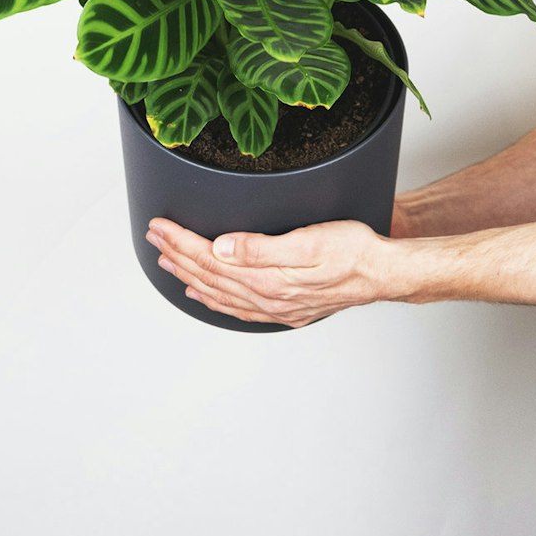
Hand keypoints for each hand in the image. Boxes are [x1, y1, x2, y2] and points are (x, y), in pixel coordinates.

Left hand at [145, 217, 394, 327]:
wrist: (382, 273)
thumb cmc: (353, 252)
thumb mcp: (309, 241)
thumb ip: (261, 247)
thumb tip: (220, 248)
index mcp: (267, 280)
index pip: (210, 259)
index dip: (181, 241)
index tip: (160, 226)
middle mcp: (266, 298)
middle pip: (209, 276)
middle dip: (177, 255)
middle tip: (153, 237)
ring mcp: (274, 307)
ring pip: (218, 293)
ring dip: (189, 276)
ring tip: (166, 262)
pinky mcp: (284, 308)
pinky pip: (237, 308)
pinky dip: (214, 299)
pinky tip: (203, 293)